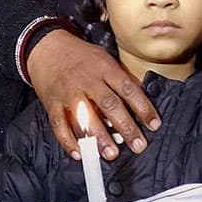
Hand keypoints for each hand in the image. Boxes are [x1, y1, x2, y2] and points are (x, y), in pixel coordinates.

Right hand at [26, 29, 159, 161]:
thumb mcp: (105, 59)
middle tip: (138, 146)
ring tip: (111, 154)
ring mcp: (69, 93)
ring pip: (85, 118)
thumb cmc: (81, 56)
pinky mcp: (52, 104)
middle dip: (126, 127)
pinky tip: (80, 153)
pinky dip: (69, 141)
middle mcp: (87, 81)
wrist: (47, 47)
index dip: (143, 108)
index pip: (128, 89)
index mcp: (105, 68)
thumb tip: (139, 103)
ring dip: (99, 138)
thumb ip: (120, 79)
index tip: (154, 124)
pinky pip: (60, 125)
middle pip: (109, 105)